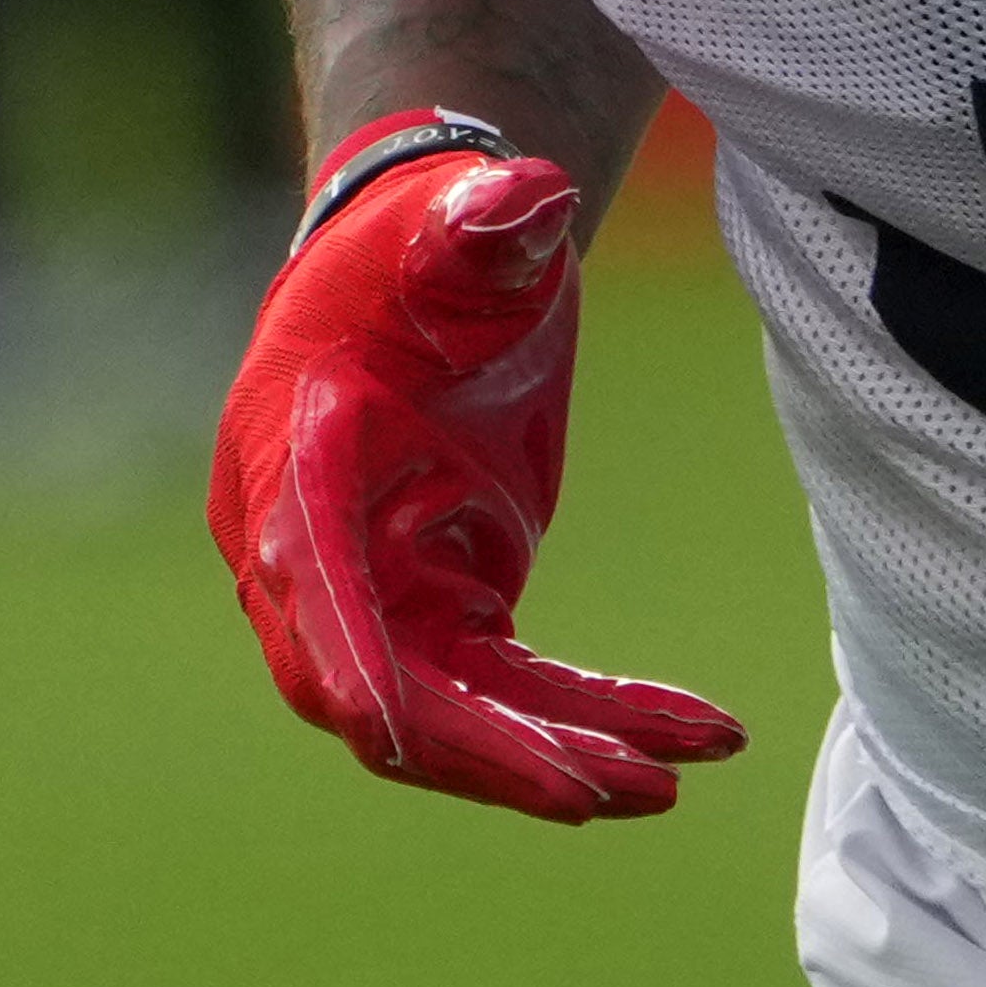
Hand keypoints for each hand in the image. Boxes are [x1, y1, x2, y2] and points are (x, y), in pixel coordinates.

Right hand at [206, 132, 747, 822]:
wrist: (432, 266)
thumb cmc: (428, 242)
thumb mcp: (456, 225)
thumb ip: (483, 221)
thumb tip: (532, 196)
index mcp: (293, 452)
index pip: (307, 561)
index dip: (341, 643)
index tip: (380, 728)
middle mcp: (311, 547)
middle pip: (379, 682)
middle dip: (483, 747)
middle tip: (601, 789)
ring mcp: (378, 590)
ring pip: (456, 712)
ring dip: (559, 755)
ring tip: (677, 778)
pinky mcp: (444, 608)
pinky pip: (514, 693)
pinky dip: (597, 718)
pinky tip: (691, 738)